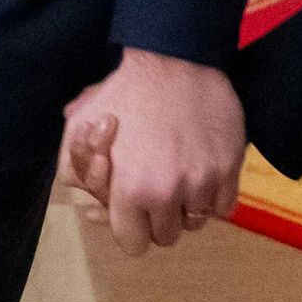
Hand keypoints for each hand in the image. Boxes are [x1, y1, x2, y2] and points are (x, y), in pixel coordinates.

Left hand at [59, 49, 244, 255]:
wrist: (175, 58)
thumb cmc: (125, 91)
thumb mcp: (80, 126)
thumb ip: (71, 170)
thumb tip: (88, 206)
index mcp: (130, 189)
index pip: (132, 243)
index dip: (131, 229)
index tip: (134, 214)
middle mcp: (168, 193)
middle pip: (166, 236)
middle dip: (159, 219)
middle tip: (157, 192)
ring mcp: (203, 182)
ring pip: (196, 221)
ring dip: (187, 207)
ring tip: (180, 178)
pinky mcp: (230, 168)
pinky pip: (224, 206)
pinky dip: (213, 196)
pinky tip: (202, 174)